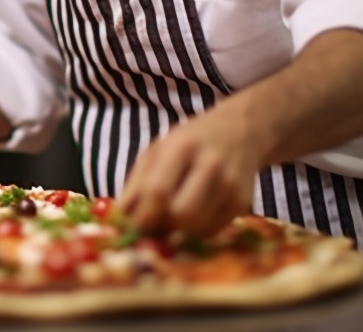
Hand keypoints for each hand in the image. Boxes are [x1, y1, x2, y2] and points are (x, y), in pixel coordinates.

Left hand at [119, 110, 263, 238]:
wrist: (240, 130)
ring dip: (178, 232)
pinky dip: (195, 231)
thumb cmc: (190, 141)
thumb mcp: (158, 150)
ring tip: (170, 218)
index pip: (158, 191)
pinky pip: (212, 232)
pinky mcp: (242, 203)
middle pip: (181, 214)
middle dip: (162, 226)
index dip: (142, 216)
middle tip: (152, 224)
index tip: (131, 226)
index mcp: (183, 147)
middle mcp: (211, 165)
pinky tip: (191, 215)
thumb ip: (137, 184)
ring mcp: (231, 185)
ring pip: (197, 228)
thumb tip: (120, 221)